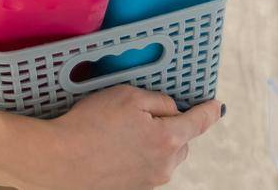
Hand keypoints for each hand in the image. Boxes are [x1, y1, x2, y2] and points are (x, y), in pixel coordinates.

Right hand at [20, 87, 223, 188]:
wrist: (61, 161)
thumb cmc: (91, 125)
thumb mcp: (128, 96)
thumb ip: (158, 101)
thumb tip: (172, 110)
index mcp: (168, 138)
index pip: (199, 122)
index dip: (209, 111)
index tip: (216, 106)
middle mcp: (164, 164)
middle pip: (181, 140)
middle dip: (171, 126)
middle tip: (143, 113)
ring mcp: (149, 180)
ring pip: (163, 155)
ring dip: (154, 142)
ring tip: (121, 131)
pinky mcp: (133, 187)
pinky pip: (145, 166)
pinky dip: (137, 155)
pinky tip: (114, 147)